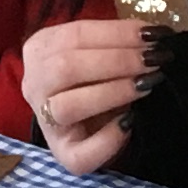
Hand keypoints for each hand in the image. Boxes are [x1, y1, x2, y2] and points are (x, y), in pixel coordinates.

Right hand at [19, 15, 154, 174]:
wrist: (87, 119)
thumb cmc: (95, 78)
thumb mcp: (98, 53)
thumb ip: (116, 43)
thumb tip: (154, 36)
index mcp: (40, 50)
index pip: (74, 35)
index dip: (116, 34)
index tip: (151, 34)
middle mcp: (34, 84)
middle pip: (66, 68)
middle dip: (116, 61)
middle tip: (152, 59)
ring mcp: (45, 122)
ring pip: (68, 106)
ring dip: (112, 92)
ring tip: (146, 83)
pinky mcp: (63, 154)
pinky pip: (80, 154)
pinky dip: (108, 139)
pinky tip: (130, 122)